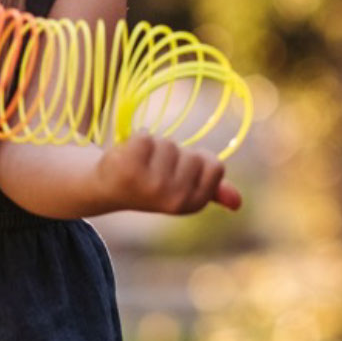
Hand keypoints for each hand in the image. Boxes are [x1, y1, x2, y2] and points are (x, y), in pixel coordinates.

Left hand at [95, 134, 241, 214]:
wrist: (104, 187)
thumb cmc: (148, 182)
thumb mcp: (182, 188)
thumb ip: (211, 191)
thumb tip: (238, 203)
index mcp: (193, 204)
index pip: (215, 165)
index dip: (196, 161)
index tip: (177, 172)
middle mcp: (174, 199)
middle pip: (189, 153)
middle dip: (172, 153)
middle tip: (152, 168)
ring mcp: (151, 186)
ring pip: (167, 143)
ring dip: (152, 147)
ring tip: (138, 164)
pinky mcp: (129, 168)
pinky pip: (145, 136)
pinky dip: (135, 139)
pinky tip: (124, 157)